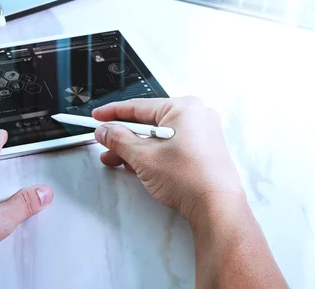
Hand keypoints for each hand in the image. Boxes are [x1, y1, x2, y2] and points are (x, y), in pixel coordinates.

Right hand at [92, 97, 244, 224]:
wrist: (217, 207)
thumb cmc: (188, 178)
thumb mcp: (143, 156)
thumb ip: (118, 140)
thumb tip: (104, 131)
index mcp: (183, 107)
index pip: (139, 106)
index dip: (113, 113)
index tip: (96, 117)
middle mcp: (196, 115)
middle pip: (148, 122)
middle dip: (123, 136)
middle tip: (103, 142)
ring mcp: (202, 133)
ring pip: (158, 136)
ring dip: (134, 148)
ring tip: (114, 160)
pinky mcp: (204, 150)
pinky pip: (171, 145)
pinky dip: (152, 154)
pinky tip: (134, 165)